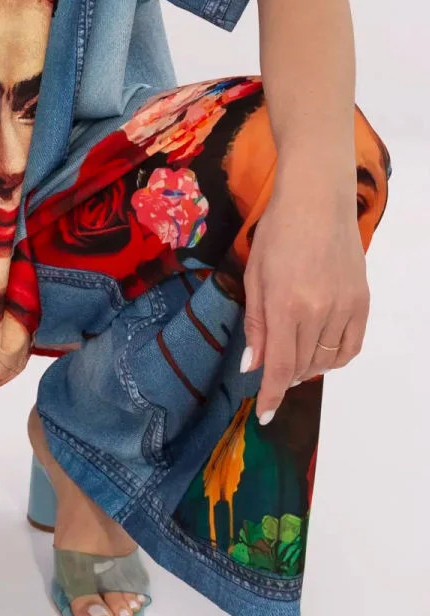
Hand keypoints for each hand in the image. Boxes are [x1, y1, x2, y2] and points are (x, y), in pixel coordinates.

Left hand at [240, 164, 368, 423]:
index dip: (271, 395)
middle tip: (272, 369)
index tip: (264, 415)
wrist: (317, 200)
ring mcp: (344, 308)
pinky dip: (334, 357)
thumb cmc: (277, 232)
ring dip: (307, 367)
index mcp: (284, 305)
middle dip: (284, 376)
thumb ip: (255, 324)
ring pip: (326, 359)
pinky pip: (350, 346)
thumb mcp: (254, 275)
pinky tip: (320, 351)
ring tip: (294, 355)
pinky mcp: (362, 302)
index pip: (279, 365)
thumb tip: (253, 366)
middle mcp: (317, 312)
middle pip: (301, 366)